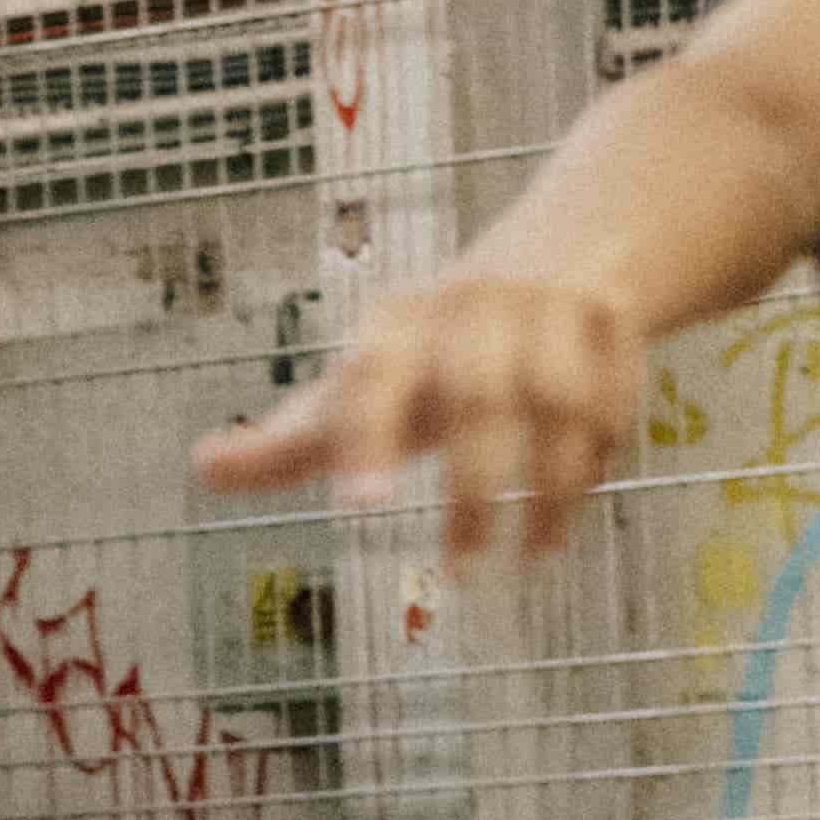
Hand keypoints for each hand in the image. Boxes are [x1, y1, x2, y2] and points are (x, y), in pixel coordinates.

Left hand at [198, 263, 645, 566]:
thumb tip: (204, 468)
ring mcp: (548, 307)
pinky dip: (601, 455)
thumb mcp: (365, 383)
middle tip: (464, 575)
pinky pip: (615, 395)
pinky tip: (579, 501)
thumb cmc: (438, 348)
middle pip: (475, 396)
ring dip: (552, 487)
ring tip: (535, 559)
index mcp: (396, 327)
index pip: (371, 377)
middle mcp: (470, 307)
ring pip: (559, 399)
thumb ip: (292, 437)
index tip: (359, 507)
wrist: (566, 244)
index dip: (362, 436)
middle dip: (474, 489)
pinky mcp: (614, 317)